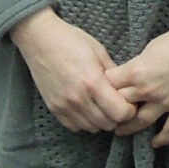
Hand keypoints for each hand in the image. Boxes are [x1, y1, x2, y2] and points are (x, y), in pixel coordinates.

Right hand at [9, 9, 136, 134]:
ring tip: (99, 105)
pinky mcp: (54, 108)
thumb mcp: (99, 51)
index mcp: (93, 82)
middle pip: (108, 124)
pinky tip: (85, 108)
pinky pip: (75, 127)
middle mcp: (78, 98)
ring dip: (100, 120)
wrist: (39, 39)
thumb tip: (126, 90)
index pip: (120, 113)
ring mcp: (64, 105)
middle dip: (116, 116)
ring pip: (92, 128)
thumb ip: (114, 74)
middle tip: (114, 103)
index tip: (127, 101)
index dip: (129, 109)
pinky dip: (83, 121)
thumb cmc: (70, 40)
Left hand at [110, 28, 168, 147]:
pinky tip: (154, 143)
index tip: (100, 89)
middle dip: (111, 109)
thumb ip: (137, 66)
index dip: (102, 86)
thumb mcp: (148, 49)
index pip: (108, 84)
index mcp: (135, 72)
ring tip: (120, 131)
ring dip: (129, 128)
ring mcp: (165, 103)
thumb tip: (130, 75)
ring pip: (141, 122)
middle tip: (105, 113)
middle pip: (120, 105)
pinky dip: (162, 138)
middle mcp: (147, 91)